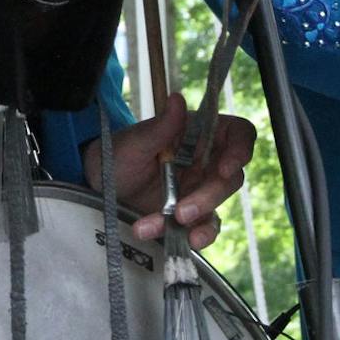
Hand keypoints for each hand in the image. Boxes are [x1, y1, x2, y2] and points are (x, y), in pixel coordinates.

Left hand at [83, 92, 257, 249]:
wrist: (98, 184)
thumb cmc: (118, 153)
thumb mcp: (135, 141)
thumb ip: (160, 126)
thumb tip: (177, 98)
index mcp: (198, 133)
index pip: (237, 134)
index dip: (241, 148)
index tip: (227, 167)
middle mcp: (204, 160)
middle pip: (230, 177)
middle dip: (210, 195)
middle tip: (182, 210)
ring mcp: (199, 189)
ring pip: (218, 205)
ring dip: (200, 219)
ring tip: (172, 225)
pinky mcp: (190, 215)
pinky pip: (204, 227)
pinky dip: (195, 236)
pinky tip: (179, 240)